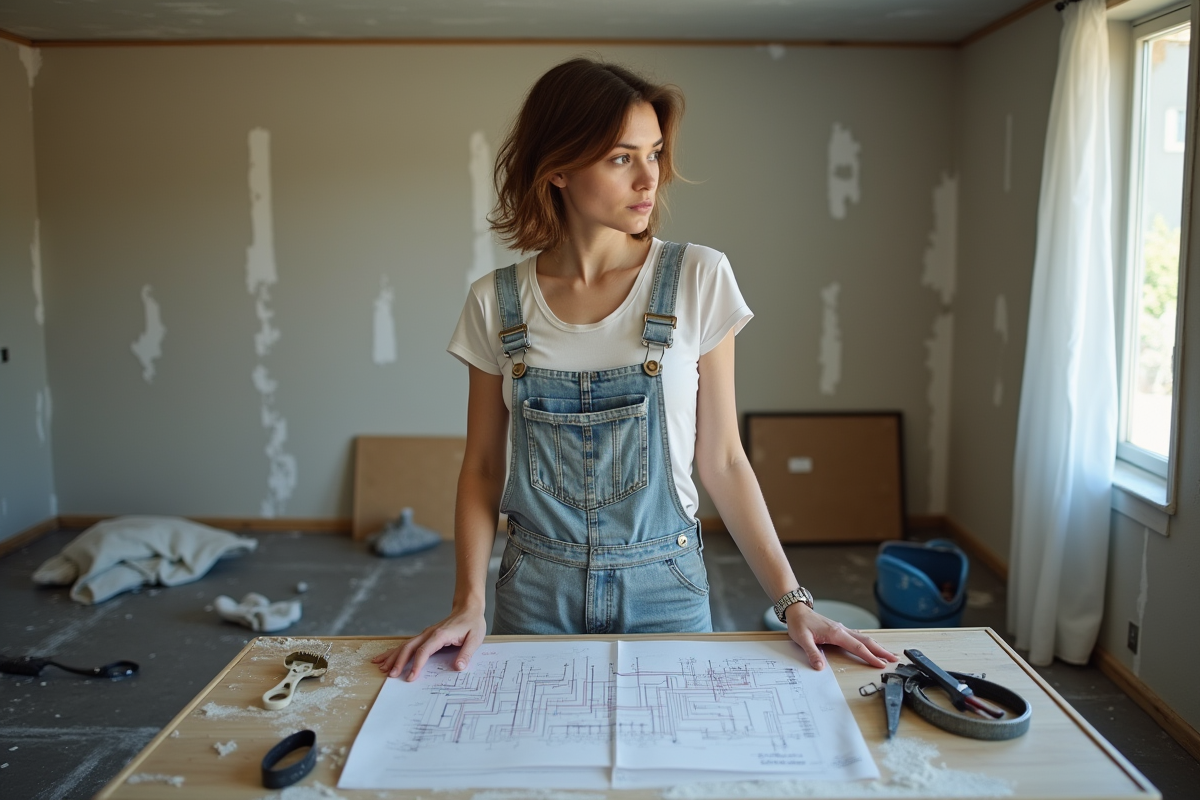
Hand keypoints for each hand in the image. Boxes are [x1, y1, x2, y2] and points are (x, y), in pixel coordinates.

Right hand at [371, 607, 487, 680]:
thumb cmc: (472, 623)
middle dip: (398, 661)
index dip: (417, 665)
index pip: (424, 651)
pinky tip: (385, 657)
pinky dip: (395, 651)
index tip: (411, 677)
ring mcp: (425, 634)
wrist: (468, 608)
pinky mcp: (424, 636)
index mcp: (440, 635)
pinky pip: (407, 644)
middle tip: (391, 675)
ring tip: (380, 666)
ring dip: (393, 656)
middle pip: (409, 647)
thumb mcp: (475, 638)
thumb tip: (459, 667)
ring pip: (405, 645)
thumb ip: (466, 653)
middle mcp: (429, 633)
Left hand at [785, 603, 897, 670]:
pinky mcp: (839, 629)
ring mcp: (842, 629)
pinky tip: (870, 643)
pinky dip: (867, 641)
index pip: (858, 647)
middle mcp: (842, 630)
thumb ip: (811, 653)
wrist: (796, 610)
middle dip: (881, 650)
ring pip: (864, 637)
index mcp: (836, 633)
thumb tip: (820, 667)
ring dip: (877, 645)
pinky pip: (857, 635)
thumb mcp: (802, 639)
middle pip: (866, 641)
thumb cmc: (799, 623)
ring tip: (888, 653)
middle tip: (895, 659)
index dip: (870, 656)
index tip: (882, 664)